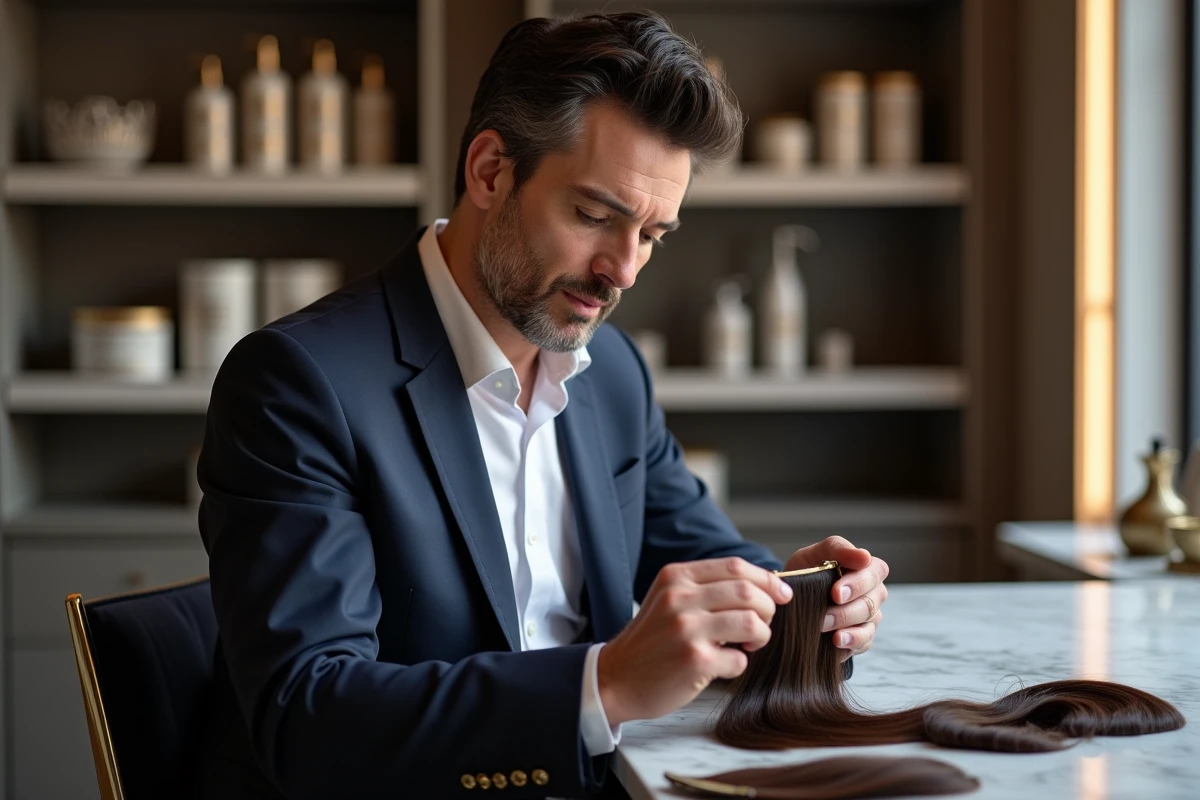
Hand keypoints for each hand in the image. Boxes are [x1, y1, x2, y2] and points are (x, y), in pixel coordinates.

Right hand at [597, 557, 793, 725]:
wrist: (616, 679)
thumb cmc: (650, 641)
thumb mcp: (668, 600)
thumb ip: (706, 588)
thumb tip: (764, 583)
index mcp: (675, 578)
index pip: (734, 566)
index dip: (766, 579)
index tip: (782, 593)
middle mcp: (679, 598)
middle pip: (748, 592)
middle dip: (768, 609)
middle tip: (762, 625)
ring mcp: (687, 629)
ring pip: (752, 622)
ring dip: (759, 636)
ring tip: (746, 646)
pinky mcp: (694, 661)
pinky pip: (739, 660)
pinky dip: (738, 665)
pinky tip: (721, 667)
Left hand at [784, 536, 888, 662]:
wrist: (793, 596)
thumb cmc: (807, 570)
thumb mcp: (813, 554)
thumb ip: (836, 548)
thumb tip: (864, 556)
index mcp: (866, 568)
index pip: (876, 572)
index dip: (858, 584)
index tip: (835, 593)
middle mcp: (873, 592)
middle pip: (872, 601)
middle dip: (846, 610)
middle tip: (824, 616)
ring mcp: (870, 615)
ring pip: (869, 622)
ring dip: (844, 626)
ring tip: (822, 628)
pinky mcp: (863, 635)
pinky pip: (865, 641)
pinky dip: (851, 642)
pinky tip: (835, 642)